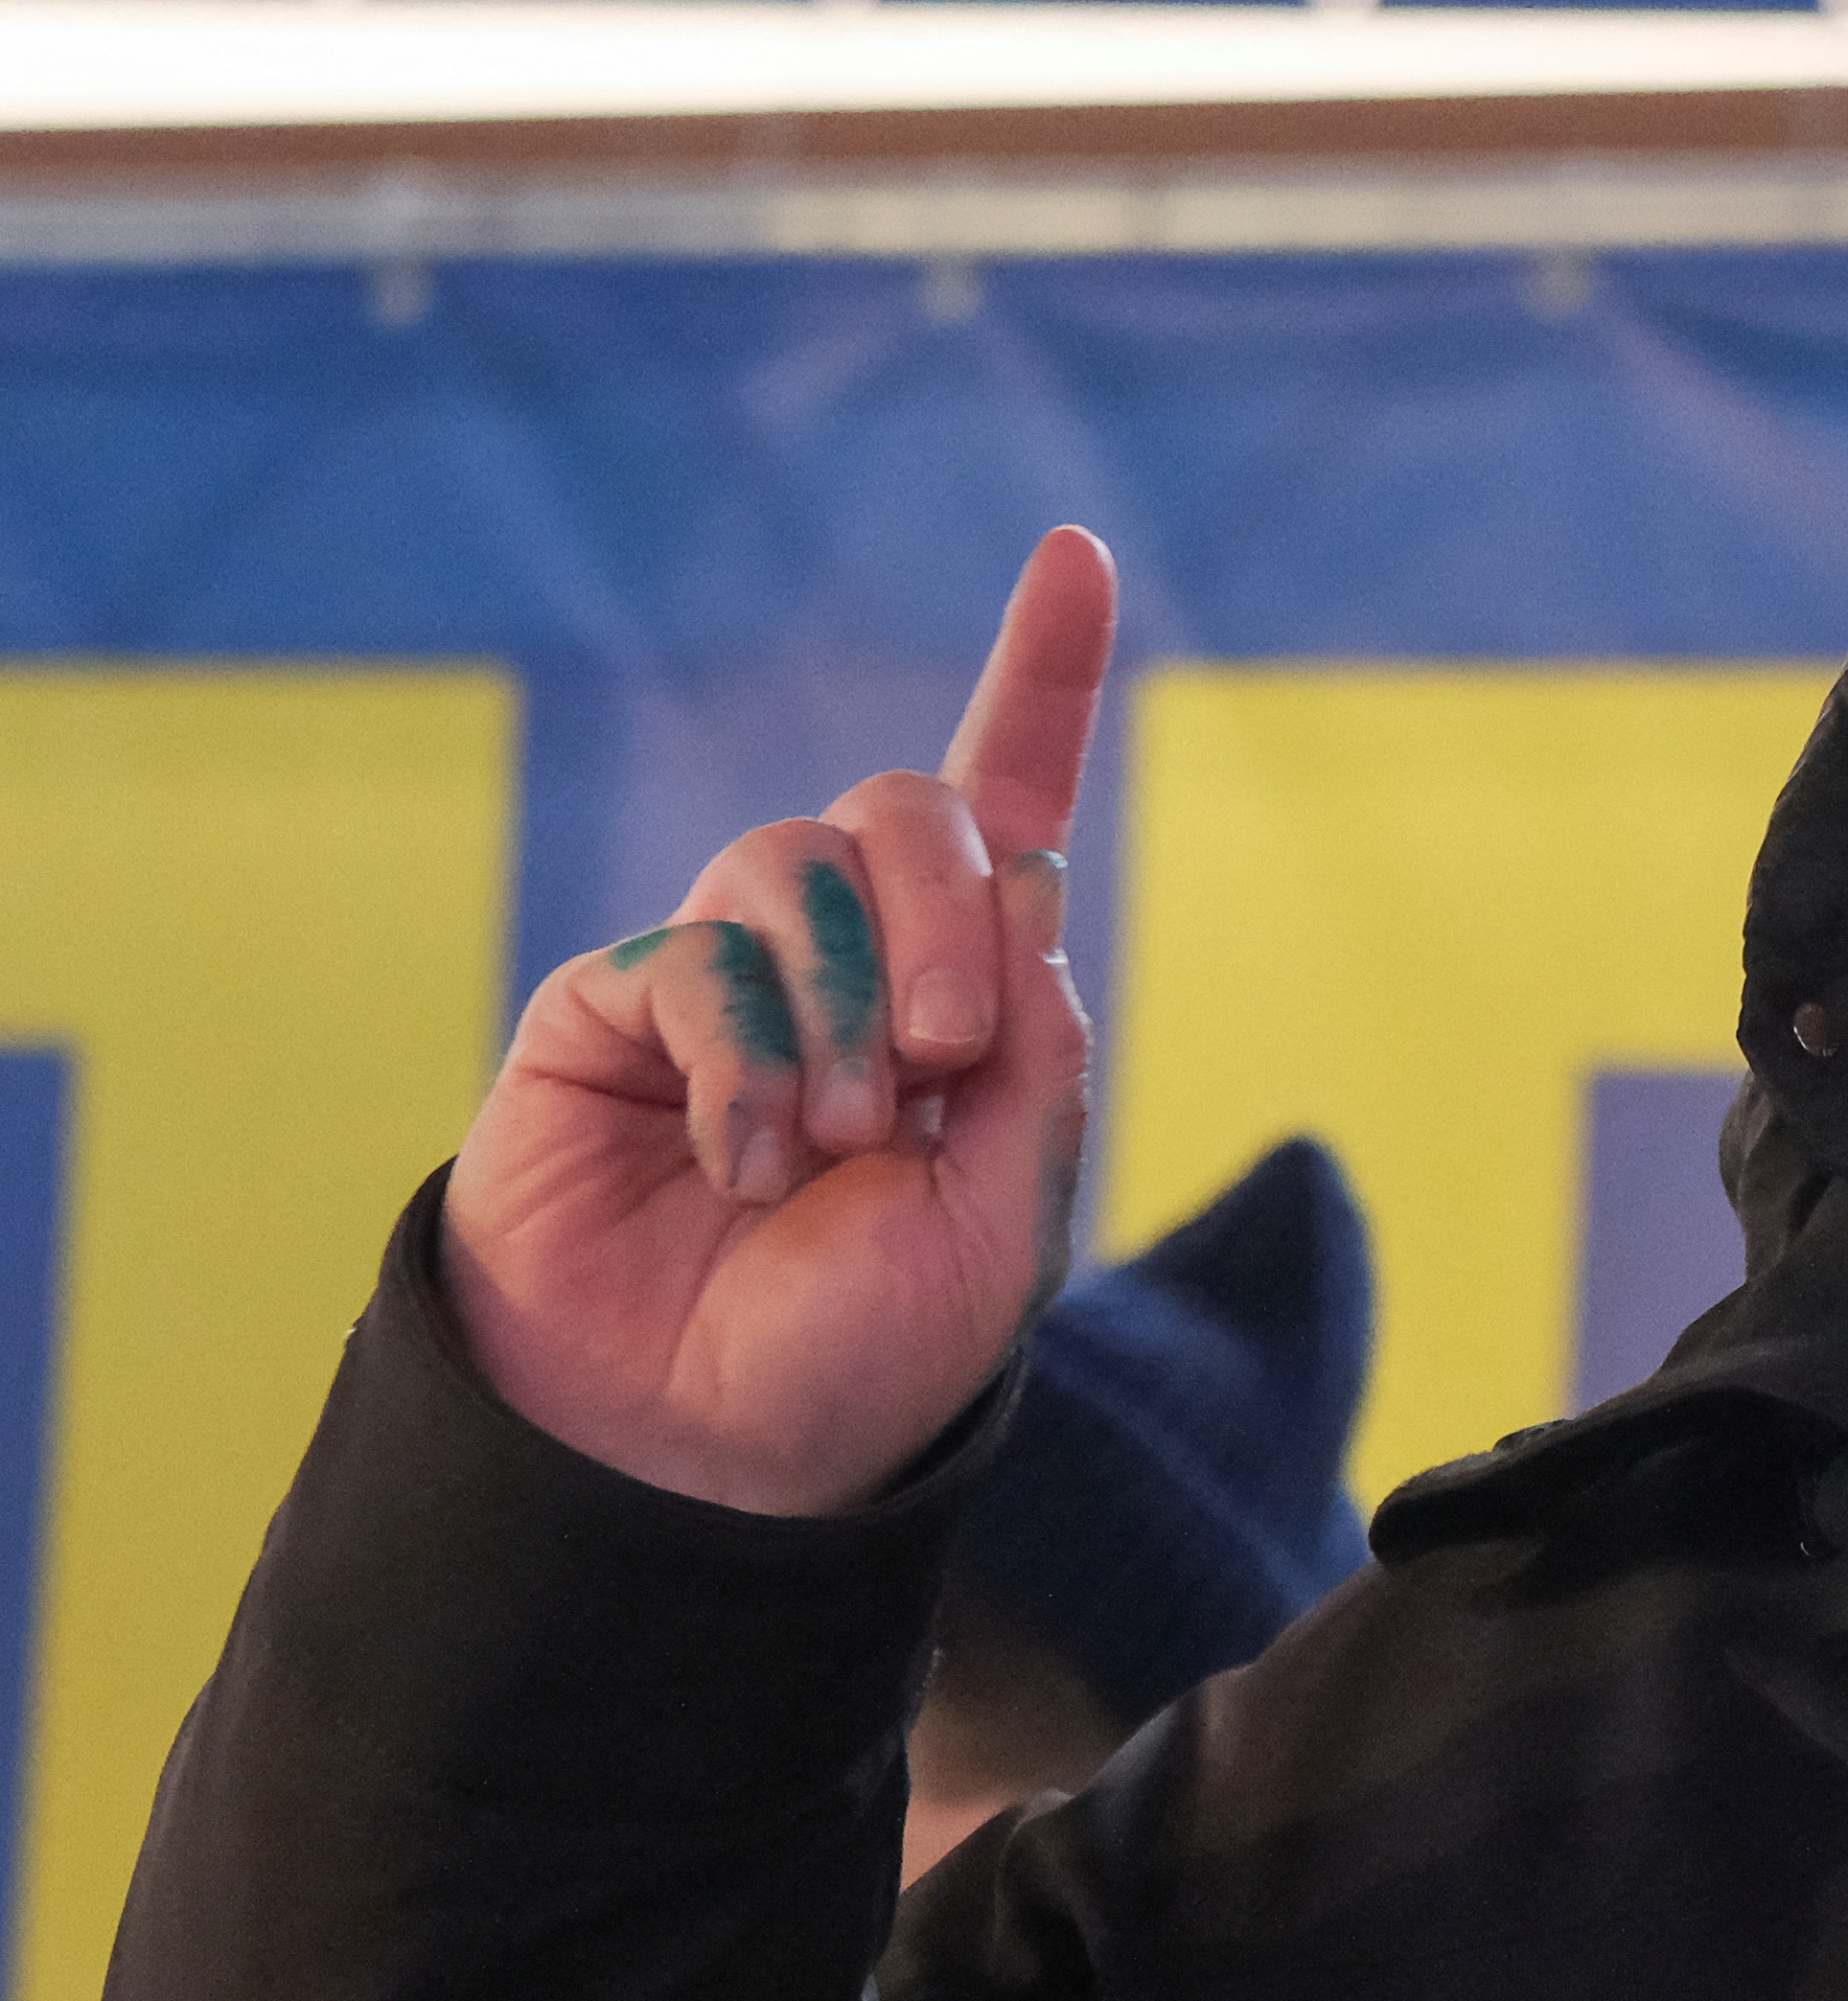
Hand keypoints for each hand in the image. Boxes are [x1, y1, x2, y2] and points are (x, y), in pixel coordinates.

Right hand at [442, 531, 1115, 1515]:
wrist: (703, 1449)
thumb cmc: (861, 1348)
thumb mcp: (1010, 1211)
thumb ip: (1039, 1049)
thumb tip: (1031, 885)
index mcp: (971, 993)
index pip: (1010, 800)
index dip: (1041, 671)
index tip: (1078, 551)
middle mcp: (853, 956)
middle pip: (917, 809)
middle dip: (953, 918)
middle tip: (946, 1064)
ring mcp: (730, 971)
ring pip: (804, 860)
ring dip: (850, 1003)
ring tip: (839, 1143)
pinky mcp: (616, 1009)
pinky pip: (703, 959)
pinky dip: (751, 1064)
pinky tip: (748, 1164)